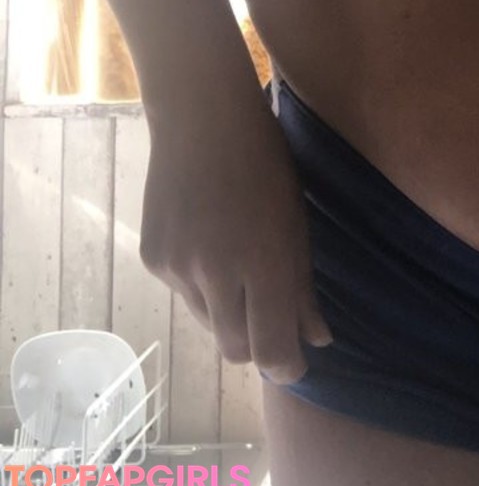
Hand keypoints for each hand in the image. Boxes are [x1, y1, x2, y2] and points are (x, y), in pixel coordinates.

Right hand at [139, 86, 333, 383]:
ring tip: (239, 260)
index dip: (286, 366)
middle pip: (236, 349)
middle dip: (257, 344)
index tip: (297, 364)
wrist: (202, 119)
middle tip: (272, 319)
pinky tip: (209, 240)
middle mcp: (218, 275)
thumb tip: (318, 340)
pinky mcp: (153, 260)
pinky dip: (201, 283)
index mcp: (264, 263)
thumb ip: (303, 286)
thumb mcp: (296, 221)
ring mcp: (180, 269)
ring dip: (229, 311)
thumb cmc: (265, 163)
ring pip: (210, 321)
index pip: (272, 349)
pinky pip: (184, 293)